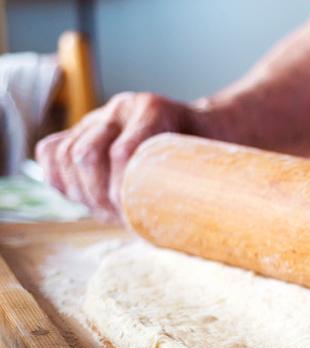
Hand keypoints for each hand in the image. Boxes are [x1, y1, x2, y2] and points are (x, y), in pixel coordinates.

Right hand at [36, 92, 203, 221]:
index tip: (131, 216)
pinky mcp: (82, 129)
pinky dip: (58, 178)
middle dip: (98, 196)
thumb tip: (186, 227)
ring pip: (66, 154)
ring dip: (80, 192)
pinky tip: (81, 196)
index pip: (122, 153)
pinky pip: (51, 151)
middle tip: (117, 218)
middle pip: (86, 155)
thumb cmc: (207, 151)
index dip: (120, 190)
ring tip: (104, 211)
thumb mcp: (211, 162)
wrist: (202, 125)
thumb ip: (195, 183)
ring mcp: (98, 117)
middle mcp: (121, 109)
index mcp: (155, 110)